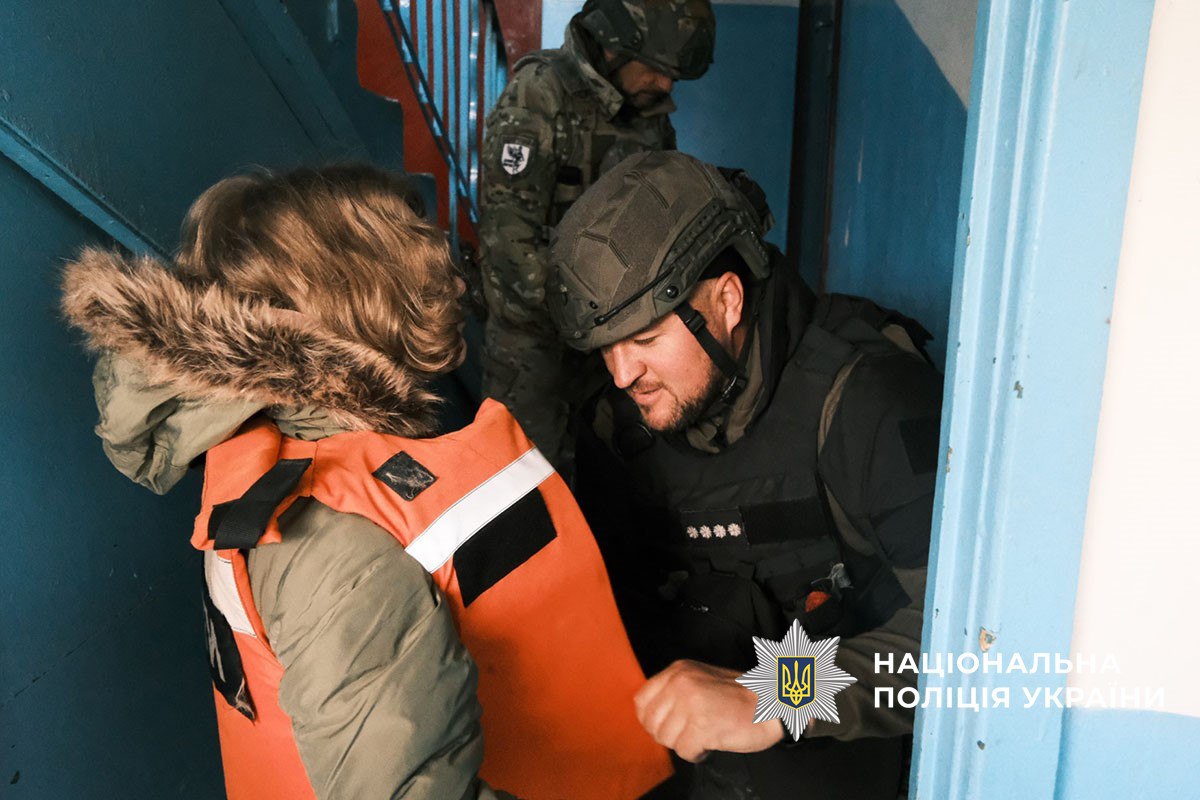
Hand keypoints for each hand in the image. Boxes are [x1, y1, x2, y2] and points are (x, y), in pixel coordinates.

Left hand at [634, 659, 784, 762]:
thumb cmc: (739, 695)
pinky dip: (697, 753)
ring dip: (684, 744)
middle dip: (668, 734)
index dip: (651, 719)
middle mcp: (681, 684)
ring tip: (703, 735)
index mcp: (678, 671)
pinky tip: (711, 743)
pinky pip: (684, 751)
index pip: (641, 701)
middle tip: (689, 733)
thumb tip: (649, 716)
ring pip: (666, 739)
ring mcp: (691, 704)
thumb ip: (674, 692)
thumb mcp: (700, 679)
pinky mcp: (703, 725)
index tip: (668, 725)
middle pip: (651, 723)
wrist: (772, 702)